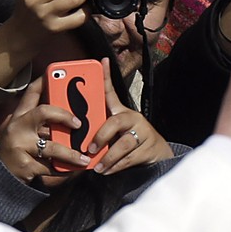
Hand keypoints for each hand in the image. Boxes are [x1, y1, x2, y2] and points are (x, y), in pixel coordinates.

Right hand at [0, 77, 88, 187]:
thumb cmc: (19, 150)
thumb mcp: (24, 132)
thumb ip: (42, 124)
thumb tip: (73, 116)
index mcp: (19, 117)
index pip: (31, 93)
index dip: (45, 81)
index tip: (57, 72)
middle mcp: (18, 128)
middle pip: (44, 112)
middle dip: (65, 115)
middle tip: (79, 123)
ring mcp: (20, 147)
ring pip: (51, 147)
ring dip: (71, 154)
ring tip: (85, 159)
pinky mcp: (25, 166)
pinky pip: (51, 167)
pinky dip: (65, 170)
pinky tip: (75, 170)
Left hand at [91, 59, 173, 173]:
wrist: (156, 153)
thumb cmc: (128, 140)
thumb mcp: (115, 131)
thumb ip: (99, 129)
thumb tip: (74, 134)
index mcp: (121, 111)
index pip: (111, 92)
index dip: (106, 76)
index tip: (101, 60)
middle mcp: (133, 118)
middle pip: (116, 122)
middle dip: (101, 136)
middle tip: (89, 148)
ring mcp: (143, 132)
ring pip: (123, 143)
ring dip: (108, 157)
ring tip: (97, 167)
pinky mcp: (148, 147)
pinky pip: (129, 158)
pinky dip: (116, 166)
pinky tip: (106, 171)